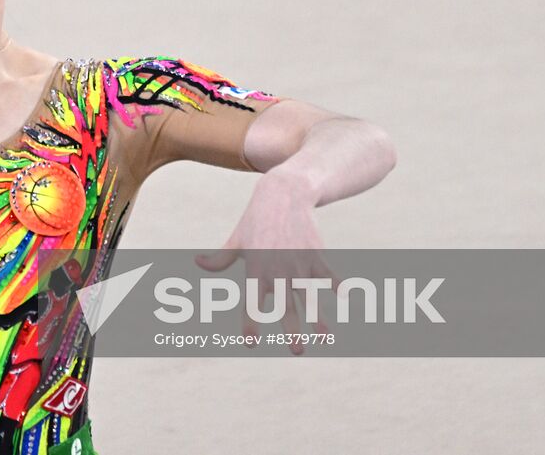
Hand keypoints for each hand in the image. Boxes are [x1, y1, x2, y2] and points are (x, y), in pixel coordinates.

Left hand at [193, 170, 336, 353]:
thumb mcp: (237, 239)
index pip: (251, 301)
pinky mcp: (316, 254)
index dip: (250, 322)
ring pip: (311, 294)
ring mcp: (299, 262)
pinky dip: (338, 285)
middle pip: (285, 304)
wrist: (282, 195)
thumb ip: (220, 258)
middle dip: (292, 328)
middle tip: (296, 349)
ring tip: (326, 338)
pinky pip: (328, 274)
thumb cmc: (255, 221)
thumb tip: (197, 262)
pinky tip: (347, 297)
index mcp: (256, 269)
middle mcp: (278, 269)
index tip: (250, 342)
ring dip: (320, 317)